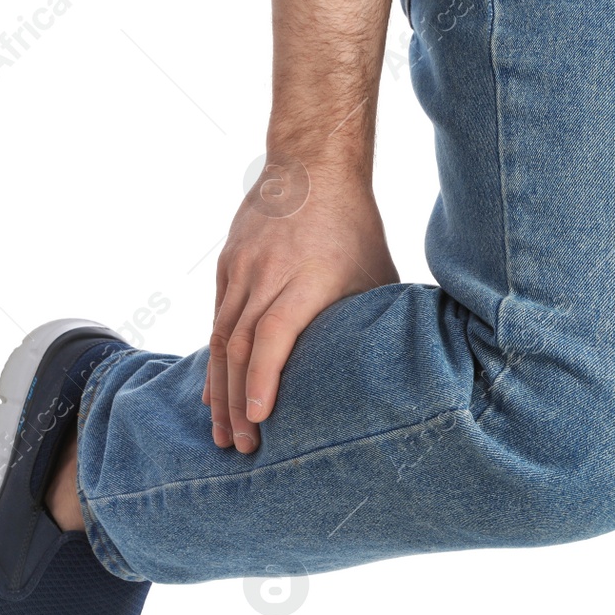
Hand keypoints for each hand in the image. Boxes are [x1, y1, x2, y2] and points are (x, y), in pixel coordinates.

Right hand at [204, 154, 397, 451]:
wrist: (310, 166)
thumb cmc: (355, 227)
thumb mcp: (375, 274)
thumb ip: (372, 321)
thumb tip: (398, 373)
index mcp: (308, 277)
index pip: (274, 333)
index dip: (265, 378)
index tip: (261, 419)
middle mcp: (267, 274)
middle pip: (241, 346)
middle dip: (239, 403)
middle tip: (242, 448)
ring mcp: (242, 269)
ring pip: (221, 337)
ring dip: (222, 391)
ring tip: (224, 434)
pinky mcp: (228, 266)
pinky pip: (217, 320)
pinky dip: (216, 361)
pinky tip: (217, 394)